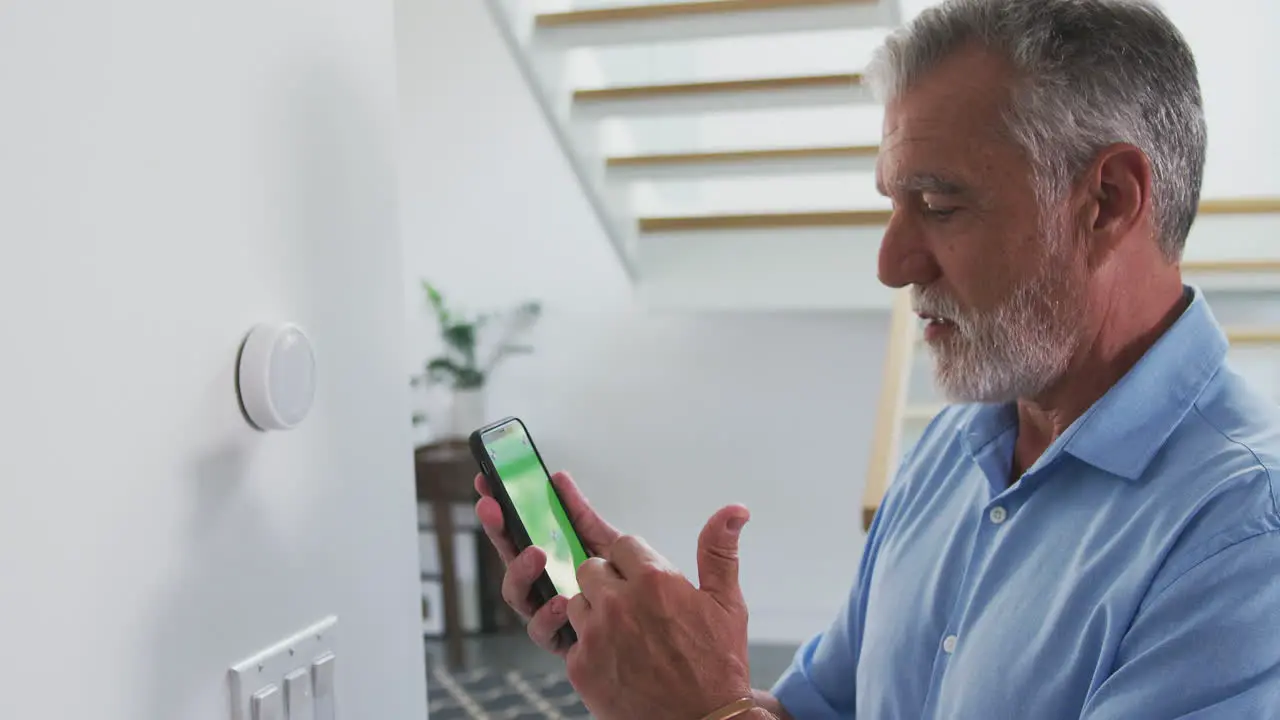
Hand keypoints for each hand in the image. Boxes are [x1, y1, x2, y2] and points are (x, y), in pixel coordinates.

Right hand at [474, 470, 620, 654]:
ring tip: (535, 554)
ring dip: (520, 571)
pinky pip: (542, 630)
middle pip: (508, 556)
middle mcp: (537, 585)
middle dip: (497, 529)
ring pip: (517, 594)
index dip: (497, 508)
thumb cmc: (617, 584)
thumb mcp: (600, 541)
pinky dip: (548, 615)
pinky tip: (561, 601)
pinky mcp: (557, 639)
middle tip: (494, 508)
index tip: (484, 482)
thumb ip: (578, 514)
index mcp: (544, 560)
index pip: (513, 531)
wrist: (648, 626)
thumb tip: (558, 478)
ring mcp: (543, 611)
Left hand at [565, 506, 752, 719]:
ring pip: (576, 601)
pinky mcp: (581, 665)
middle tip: (632, 607)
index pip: (623, 543)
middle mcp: (620, 602)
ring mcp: (596, 635)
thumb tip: (735, 509)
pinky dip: (589, 646)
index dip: (635, 561)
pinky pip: (571, 639)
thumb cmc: (719, 665)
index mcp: (655, 580)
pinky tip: (615, 659)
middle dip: (608, 581)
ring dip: (594, 612)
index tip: (646, 580)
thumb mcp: (727, 604)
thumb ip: (719, 550)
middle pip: (591, 567)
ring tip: (624, 634)